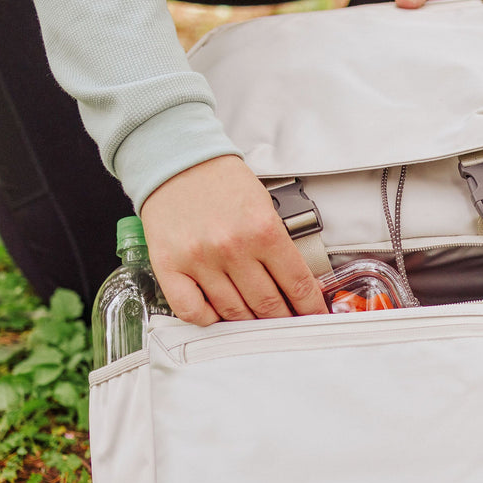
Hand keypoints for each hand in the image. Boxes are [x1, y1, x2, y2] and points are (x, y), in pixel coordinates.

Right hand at [139, 156, 328, 324]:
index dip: (309, 307)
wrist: (177, 160)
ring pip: (233, 312)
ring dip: (249, 321)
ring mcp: (199, 260)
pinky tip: (216, 312)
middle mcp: (232, 247)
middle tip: (287, 322)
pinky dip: (208, 319)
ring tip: (256, 319)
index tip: (314, 316)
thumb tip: (295, 285)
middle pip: (267, 304)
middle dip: (282, 319)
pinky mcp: (169, 267)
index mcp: (262, 229)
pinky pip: (192, 311)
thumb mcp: (264, 205)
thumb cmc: (221, 182)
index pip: (297, 283)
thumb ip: (279, 245)